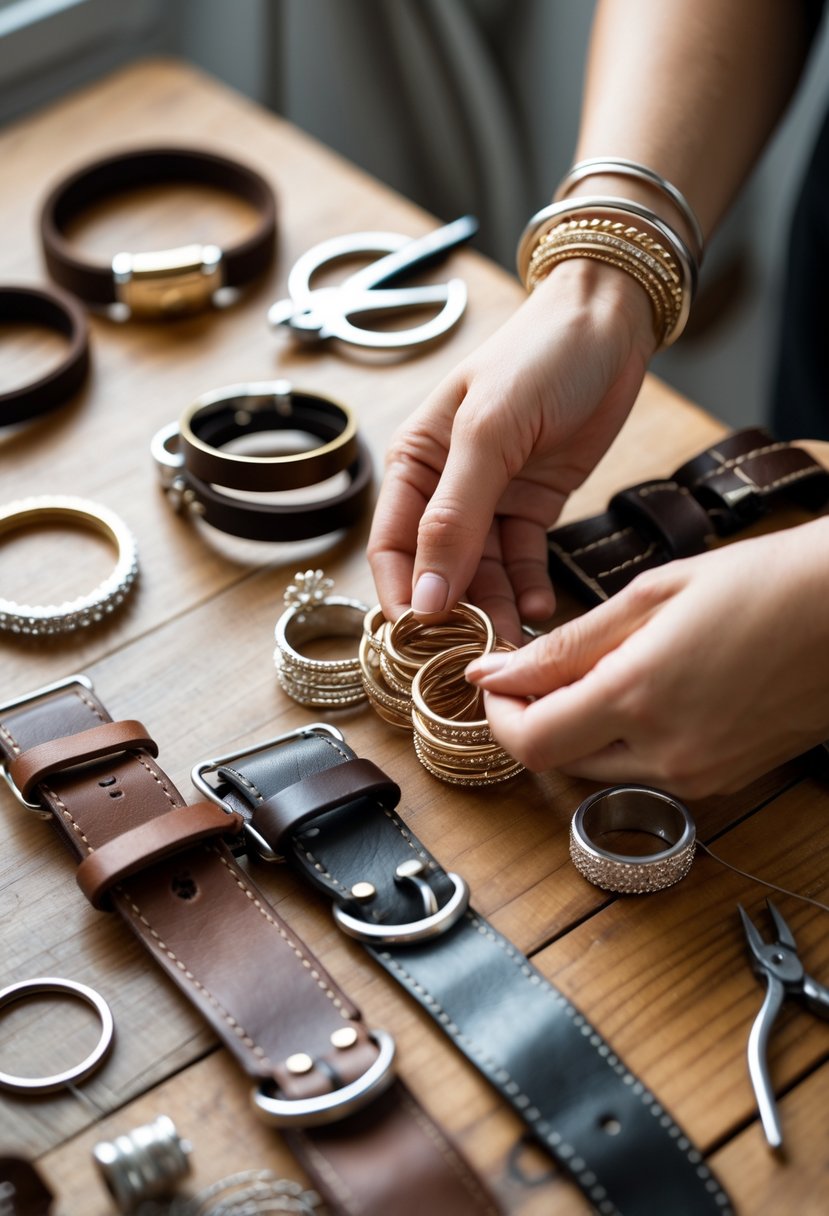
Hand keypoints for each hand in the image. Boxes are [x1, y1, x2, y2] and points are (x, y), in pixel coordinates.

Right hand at [367, 258, 656, 641]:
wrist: (609, 323)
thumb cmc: (537, 357)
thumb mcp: (489, 433)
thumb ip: (455, 516)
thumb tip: (426, 596)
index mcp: (415, 462)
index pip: (392, 545)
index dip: (402, 595)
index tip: (419, 641)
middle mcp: (446, 487)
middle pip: (439, 567)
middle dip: (454, 612)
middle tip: (478, 652)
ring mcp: (491, 499)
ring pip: (483, 572)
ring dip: (495, 607)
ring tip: (516, 641)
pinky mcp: (534, 505)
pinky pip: (524, 559)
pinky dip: (530, 586)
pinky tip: (540, 608)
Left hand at [465, 519, 828, 796]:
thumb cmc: (759, 584)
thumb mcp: (650, 597)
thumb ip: (564, 645)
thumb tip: (493, 672)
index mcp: (638, 698)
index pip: (530, 742)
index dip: (498, 716)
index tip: (497, 681)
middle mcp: (666, 753)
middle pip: (559, 761)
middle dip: (537, 718)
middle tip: (545, 668)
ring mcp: (699, 775)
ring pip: (599, 769)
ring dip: (580, 730)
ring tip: (606, 669)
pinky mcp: (723, 781)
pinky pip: (646, 772)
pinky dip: (626, 739)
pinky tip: (649, 689)